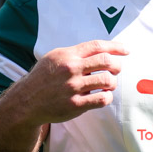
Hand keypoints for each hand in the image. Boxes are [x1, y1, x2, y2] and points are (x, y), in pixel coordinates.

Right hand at [5, 39, 127, 126]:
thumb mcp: (55, 58)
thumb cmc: (44, 78)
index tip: (126, 50)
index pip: (97, 46)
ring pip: (107, 80)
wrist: (26, 101)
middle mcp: (71, 69)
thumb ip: (76, 53)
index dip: (115, 47)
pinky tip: (103, 96)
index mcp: (67, 55)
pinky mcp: (75, 105)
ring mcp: (73, 87)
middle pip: (106, 61)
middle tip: (116, 69)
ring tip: (108, 84)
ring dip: (113, 82)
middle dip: (117, 65)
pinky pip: (102, 99)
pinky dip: (107, 97)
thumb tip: (103, 50)